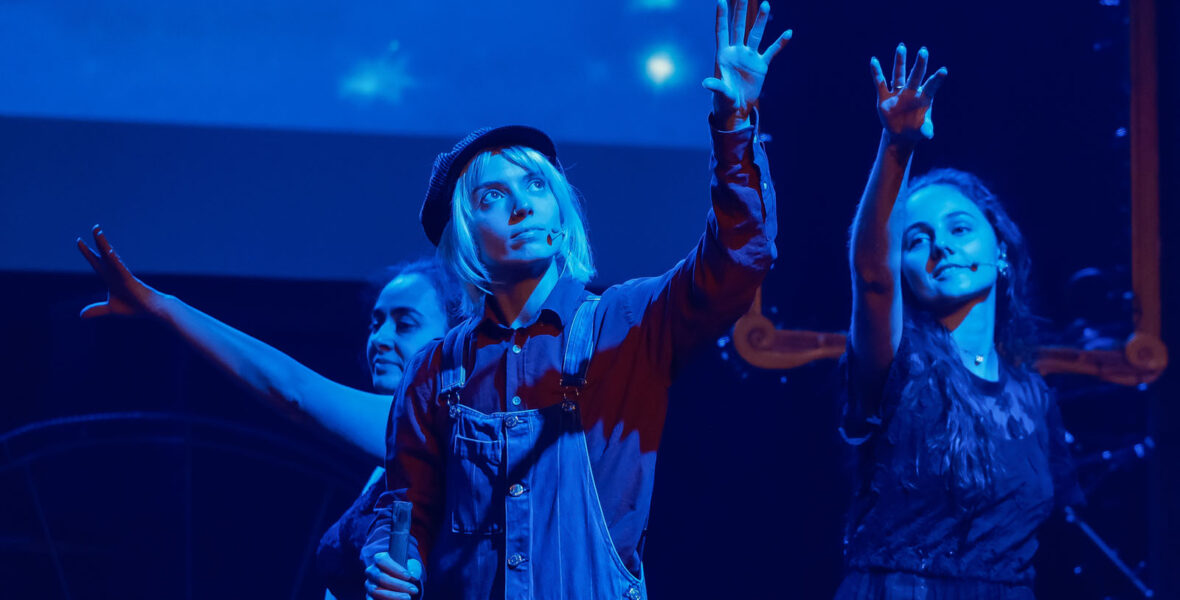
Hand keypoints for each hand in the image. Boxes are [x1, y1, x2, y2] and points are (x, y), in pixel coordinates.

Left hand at [75, 225, 166, 317]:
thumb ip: (96, 310)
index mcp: (110, 278)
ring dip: (104, 244)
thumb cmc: (134, 307)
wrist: (152, 309)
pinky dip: (114, 260)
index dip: (87, 252)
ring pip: (111, 256)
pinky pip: (120, 268)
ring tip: (98, 232)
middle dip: (98, 241)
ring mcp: (123, 274)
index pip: (96, 262)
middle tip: (94, 228)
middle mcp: (116, 273)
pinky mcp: (129, 279)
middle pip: (104, 254)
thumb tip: (81, 315)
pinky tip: (108, 251)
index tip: (79, 241)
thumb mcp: (110, 309)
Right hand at [364, 552, 421, 599]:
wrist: (398, 583)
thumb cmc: (403, 572)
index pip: (382, 560)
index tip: (408, 576)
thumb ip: (413, 567)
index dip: (395, 569)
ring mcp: (369, 585)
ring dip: (393, 596)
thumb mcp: (410, 566)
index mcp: (379, 559)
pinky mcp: (369, 597)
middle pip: (380, 577)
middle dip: (398, 585)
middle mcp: (371, 572)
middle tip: (413, 589)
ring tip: (407, 597)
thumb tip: (414, 575)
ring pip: (376, 591)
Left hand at [703, 0, 791, 128]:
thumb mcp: (720, 93)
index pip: (722, 31)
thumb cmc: (724, 100)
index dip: (721, 17)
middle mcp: (736, 52)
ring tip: (766, 4)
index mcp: (723, 55)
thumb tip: (705, 83)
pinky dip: (780, 43)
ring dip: (761, 20)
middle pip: (739, 27)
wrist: (736, 109)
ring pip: (756, 35)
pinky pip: (772, 51)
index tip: (720, 0)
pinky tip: (788, 33)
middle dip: (741, 11)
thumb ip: (715, 86)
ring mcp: (749, 57)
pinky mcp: (761, 65)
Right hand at [871, 43, 947, 143]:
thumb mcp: (922, 132)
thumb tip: (929, 134)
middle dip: (920, 64)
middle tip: (923, 51)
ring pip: (899, 74)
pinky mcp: (885, 97)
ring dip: (900, 61)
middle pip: (916, 75)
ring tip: (901, 46)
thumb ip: (926, 130)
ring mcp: (898, 92)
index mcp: (924, 97)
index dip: (937, 79)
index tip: (943, 71)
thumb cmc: (915, 129)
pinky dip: (876, 72)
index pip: (931, 86)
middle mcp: (912, 91)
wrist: (901, 133)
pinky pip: (880, 83)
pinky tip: (874, 61)